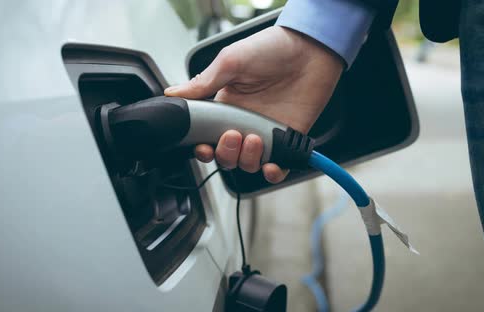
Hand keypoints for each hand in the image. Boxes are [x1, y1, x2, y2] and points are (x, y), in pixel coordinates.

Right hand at [165, 26, 342, 182]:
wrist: (310, 49)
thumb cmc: (272, 48)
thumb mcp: (230, 61)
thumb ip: (203, 82)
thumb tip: (173, 94)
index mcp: (224, 106)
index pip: (206, 136)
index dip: (202, 147)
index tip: (203, 146)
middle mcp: (243, 122)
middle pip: (225, 156)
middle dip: (225, 154)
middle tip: (233, 135)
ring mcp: (264, 132)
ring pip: (247, 164)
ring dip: (247, 159)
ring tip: (254, 138)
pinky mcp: (287, 139)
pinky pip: (277, 167)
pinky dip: (273, 173)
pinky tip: (270, 164)